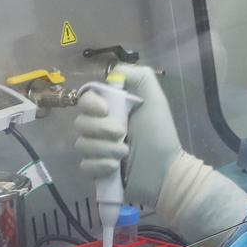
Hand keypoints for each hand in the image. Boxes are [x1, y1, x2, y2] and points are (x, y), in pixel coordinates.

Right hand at [74, 65, 182, 207]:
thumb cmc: (159, 134)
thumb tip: (113, 74)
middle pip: (80, 122)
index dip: (90, 104)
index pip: (85, 99)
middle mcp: (100, 128)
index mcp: (111, 109)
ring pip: (81, 145)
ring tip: (125, 153)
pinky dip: (100, 166)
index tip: (105, 110)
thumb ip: (138, 77)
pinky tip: (116, 168)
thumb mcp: (154, 99)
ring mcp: (97, 150)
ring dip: (105, 149)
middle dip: (101, 129)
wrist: (165, 171)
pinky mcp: (96, 171)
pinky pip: (84, 166)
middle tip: (122, 133)